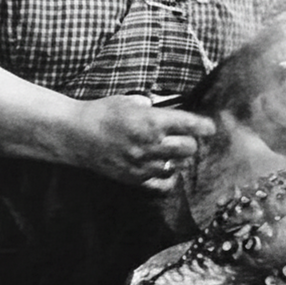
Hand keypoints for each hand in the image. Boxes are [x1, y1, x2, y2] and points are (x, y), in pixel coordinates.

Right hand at [64, 94, 215, 190]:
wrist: (75, 134)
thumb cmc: (101, 113)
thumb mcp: (129, 101)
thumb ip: (150, 107)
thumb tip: (164, 112)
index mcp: (150, 121)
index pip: (190, 126)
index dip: (204, 126)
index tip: (210, 128)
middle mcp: (150, 144)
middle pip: (189, 148)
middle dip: (190, 142)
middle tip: (184, 137)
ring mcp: (142, 164)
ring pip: (177, 166)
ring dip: (176, 159)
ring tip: (169, 152)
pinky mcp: (134, 179)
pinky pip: (162, 183)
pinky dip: (166, 176)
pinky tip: (163, 168)